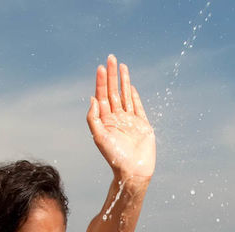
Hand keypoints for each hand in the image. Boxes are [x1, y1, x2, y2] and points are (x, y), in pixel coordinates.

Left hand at [87, 54, 154, 179]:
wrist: (133, 170)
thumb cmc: (115, 157)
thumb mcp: (99, 137)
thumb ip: (94, 118)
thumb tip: (92, 99)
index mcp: (105, 120)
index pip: (102, 96)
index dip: (101, 81)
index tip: (101, 67)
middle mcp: (116, 118)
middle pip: (113, 91)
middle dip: (112, 75)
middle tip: (111, 58)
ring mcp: (129, 120)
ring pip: (125, 96)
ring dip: (123, 81)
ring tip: (122, 66)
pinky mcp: (142, 124)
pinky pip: (137, 106)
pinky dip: (133, 96)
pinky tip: (130, 86)